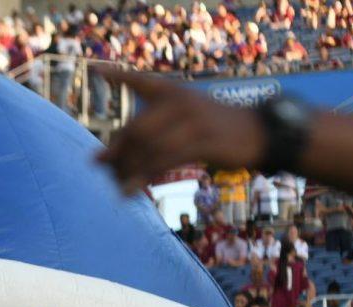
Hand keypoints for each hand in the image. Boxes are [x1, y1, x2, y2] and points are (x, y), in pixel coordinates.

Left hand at [93, 65, 264, 193]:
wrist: (255, 133)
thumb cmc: (212, 128)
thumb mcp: (185, 118)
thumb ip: (154, 129)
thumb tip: (113, 156)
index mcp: (173, 91)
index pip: (140, 80)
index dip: (118, 75)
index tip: (96, 70)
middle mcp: (179, 102)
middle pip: (135, 128)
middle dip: (115, 150)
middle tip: (99, 165)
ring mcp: (191, 121)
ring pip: (148, 148)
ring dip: (128, 170)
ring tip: (116, 185)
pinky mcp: (202, 142)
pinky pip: (164, 161)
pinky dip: (143, 177)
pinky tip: (130, 190)